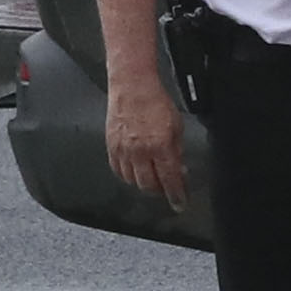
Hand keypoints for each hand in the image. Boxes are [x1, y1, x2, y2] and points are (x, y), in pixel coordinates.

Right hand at [105, 70, 192, 204]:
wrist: (132, 86)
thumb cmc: (155, 101)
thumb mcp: (177, 126)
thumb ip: (177, 150)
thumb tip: (178, 168)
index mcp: (160, 146)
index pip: (169, 180)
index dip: (176, 195)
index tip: (179, 204)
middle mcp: (140, 151)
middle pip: (148, 185)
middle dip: (159, 190)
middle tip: (166, 186)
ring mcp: (123, 150)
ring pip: (132, 181)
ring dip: (143, 182)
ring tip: (150, 175)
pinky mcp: (110, 146)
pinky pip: (118, 170)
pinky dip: (127, 174)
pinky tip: (135, 168)